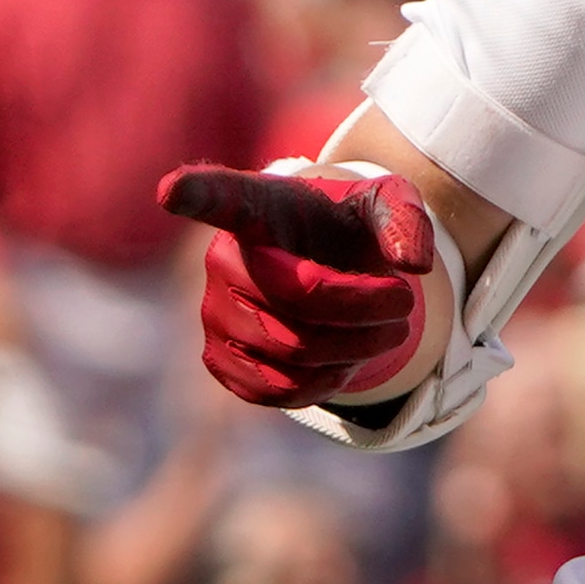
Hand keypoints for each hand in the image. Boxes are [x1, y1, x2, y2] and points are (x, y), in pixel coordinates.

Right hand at [162, 166, 444, 407]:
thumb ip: (404, 218)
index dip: (195, 196)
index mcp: (257, 204)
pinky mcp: (219, 359)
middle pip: (299, 297)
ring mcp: (212, 312)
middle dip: (367, 309)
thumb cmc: (348, 229)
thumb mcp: (386, 205)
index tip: (172, 193)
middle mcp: (222, 257)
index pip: (220, 196)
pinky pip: (275, 391)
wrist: (327, 271)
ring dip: (357, 349)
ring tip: (383, 331)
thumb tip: (412, 264)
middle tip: (405, 303)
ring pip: (293, 351)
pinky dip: (324, 384)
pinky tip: (342, 360)